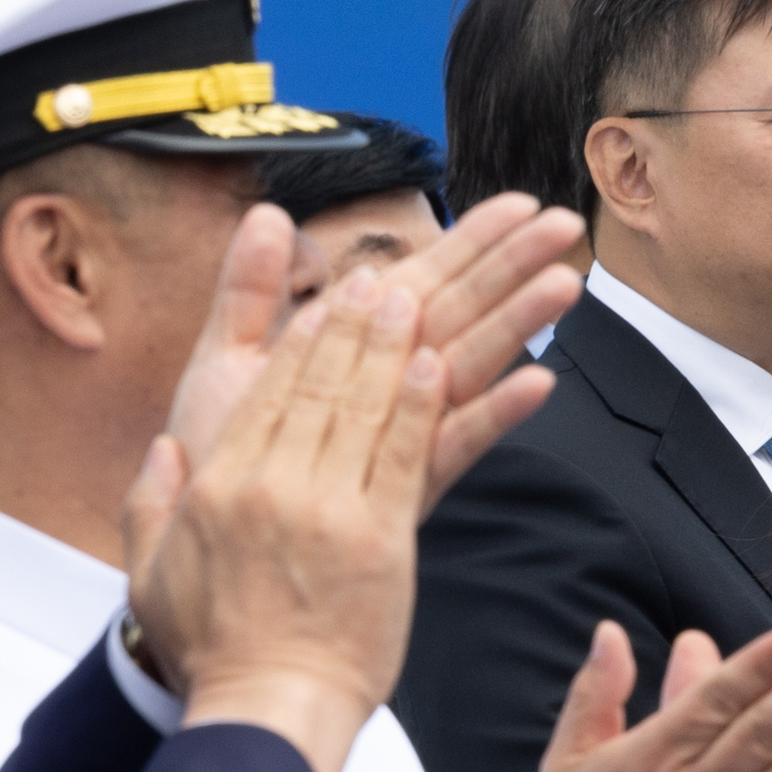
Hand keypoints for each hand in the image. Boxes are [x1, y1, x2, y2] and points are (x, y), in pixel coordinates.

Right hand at [123, 266, 444, 771]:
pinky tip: (439, 366)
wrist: (269, 707)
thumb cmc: (215, 652)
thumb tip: (163, 452)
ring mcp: (331, 510)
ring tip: (413, 302)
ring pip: (364, 410)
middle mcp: (275, 488)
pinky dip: (422, 407)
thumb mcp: (153, 573)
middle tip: (378, 280)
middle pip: (319, 388)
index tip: (325, 304)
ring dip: (391, 350)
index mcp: (220, 488)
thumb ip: (152, 503)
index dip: (302, 343)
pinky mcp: (382, 540)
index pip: (266, 395)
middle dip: (351, 327)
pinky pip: (406, 457)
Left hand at [165, 193, 587, 514]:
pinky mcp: (402, 490)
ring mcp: (397, 437)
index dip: (469, 238)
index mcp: (348, 350)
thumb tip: (269, 213)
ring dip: (517, 324)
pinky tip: (536, 384)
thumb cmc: (215, 465)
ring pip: (467, 366)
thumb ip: (249, 291)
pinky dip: (494, 415)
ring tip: (565, 284)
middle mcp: (383, 388)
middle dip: (511, 266)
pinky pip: (454, 445)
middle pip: (457, 311)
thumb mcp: (222, 365)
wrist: (206, 569)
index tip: (519, 203)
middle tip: (565, 225)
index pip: (419, 277)